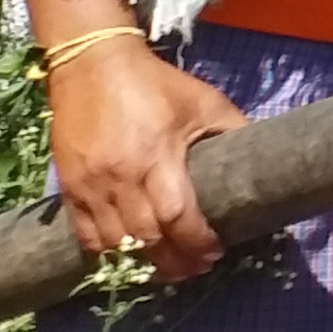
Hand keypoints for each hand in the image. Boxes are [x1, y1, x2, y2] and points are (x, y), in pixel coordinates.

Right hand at [47, 38, 248, 281]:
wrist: (90, 62)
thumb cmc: (153, 83)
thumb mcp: (203, 100)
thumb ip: (233, 129)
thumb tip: (263, 158)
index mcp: (157, 155)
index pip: (178, 216)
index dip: (197, 242)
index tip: (215, 252)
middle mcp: (121, 176)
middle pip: (147, 239)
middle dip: (176, 262)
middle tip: (195, 268)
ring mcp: (91, 185)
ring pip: (116, 245)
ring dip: (144, 265)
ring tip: (167, 268)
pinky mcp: (69, 188)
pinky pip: (87, 237)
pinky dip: (108, 255)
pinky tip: (129, 258)